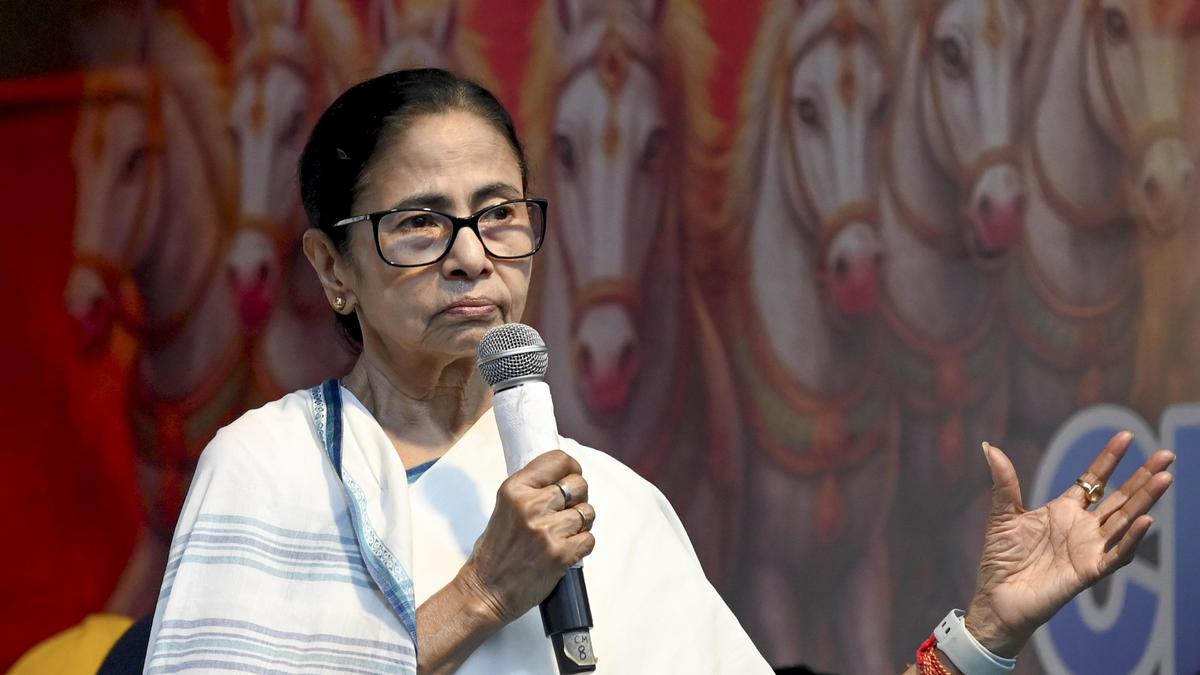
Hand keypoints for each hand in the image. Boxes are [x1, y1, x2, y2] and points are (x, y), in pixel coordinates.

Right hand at [455, 450, 595, 626]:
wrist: (485, 591)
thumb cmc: (495, 552)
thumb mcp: (505, 507)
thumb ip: (533, 490)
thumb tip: (564, 478)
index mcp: (515, 489)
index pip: (559, 460)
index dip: (572, 469)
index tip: (572, 477)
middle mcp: (530, 506)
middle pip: (578, 485)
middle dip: (579, 498)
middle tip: (567, 512)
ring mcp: (546, 530)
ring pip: (587, 512)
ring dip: (581, 524)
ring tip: (564, 534)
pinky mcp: (560, 554)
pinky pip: (589, 539)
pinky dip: (582, 545)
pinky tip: (565, 550)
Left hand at [963, 432, 1173, 656]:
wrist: (997, 598)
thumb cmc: (1001, 559)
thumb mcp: (1002, 515)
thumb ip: (1004, 482)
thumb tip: (989, 446)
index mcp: (1064, 511)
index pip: (1093, 480)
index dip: (1109, 459)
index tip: (1125, 436)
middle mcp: (1083, 527)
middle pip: (1120, 497)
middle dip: (1142, 476)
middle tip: (1166, 455)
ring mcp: (1089, 549)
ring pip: (1125, 520)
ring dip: (1145, 500)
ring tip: (1164, 478)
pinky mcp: (1090, 571)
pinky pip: (1117, 554)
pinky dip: (1132, 538)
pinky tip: (1145, 520)